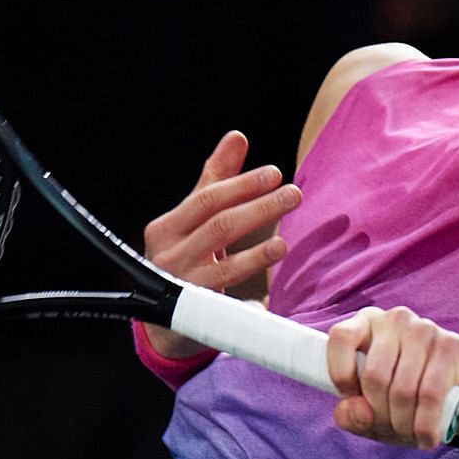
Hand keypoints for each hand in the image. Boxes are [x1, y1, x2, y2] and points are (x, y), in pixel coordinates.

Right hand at [140, 131, 301, 358]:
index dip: (242, 185)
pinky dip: (250, 286)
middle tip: (293, 194)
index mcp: (166, 228)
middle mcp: (169, 254)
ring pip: (223, 261)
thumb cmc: (185, 256)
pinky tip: (272, 276)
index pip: (207, 199)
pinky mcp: (197, 312)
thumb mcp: (195, 219)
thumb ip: (216, 179)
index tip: (275, 173)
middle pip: (218, 225)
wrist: (164, 320)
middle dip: (258, 207)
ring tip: (285, 236)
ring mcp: (182, 284)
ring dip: (258, 247)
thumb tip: (237, 138)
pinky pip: (228, 298)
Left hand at [324, 306, 458, 448]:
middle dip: (381, 416)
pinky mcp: (454, 348)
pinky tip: (428, 438)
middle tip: (393, 429)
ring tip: (412, 435)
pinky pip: (430, 394)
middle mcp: (397, 320)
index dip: (341, 375)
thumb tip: (354, 409)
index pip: (341, 337)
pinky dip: (425, 425)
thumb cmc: (412, 401)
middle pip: (374, 376)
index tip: (352, 398)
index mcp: (369, 324)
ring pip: (402, 389)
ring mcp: (427, 331)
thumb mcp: (375, 416)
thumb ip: (352, 416)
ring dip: (405, 425)